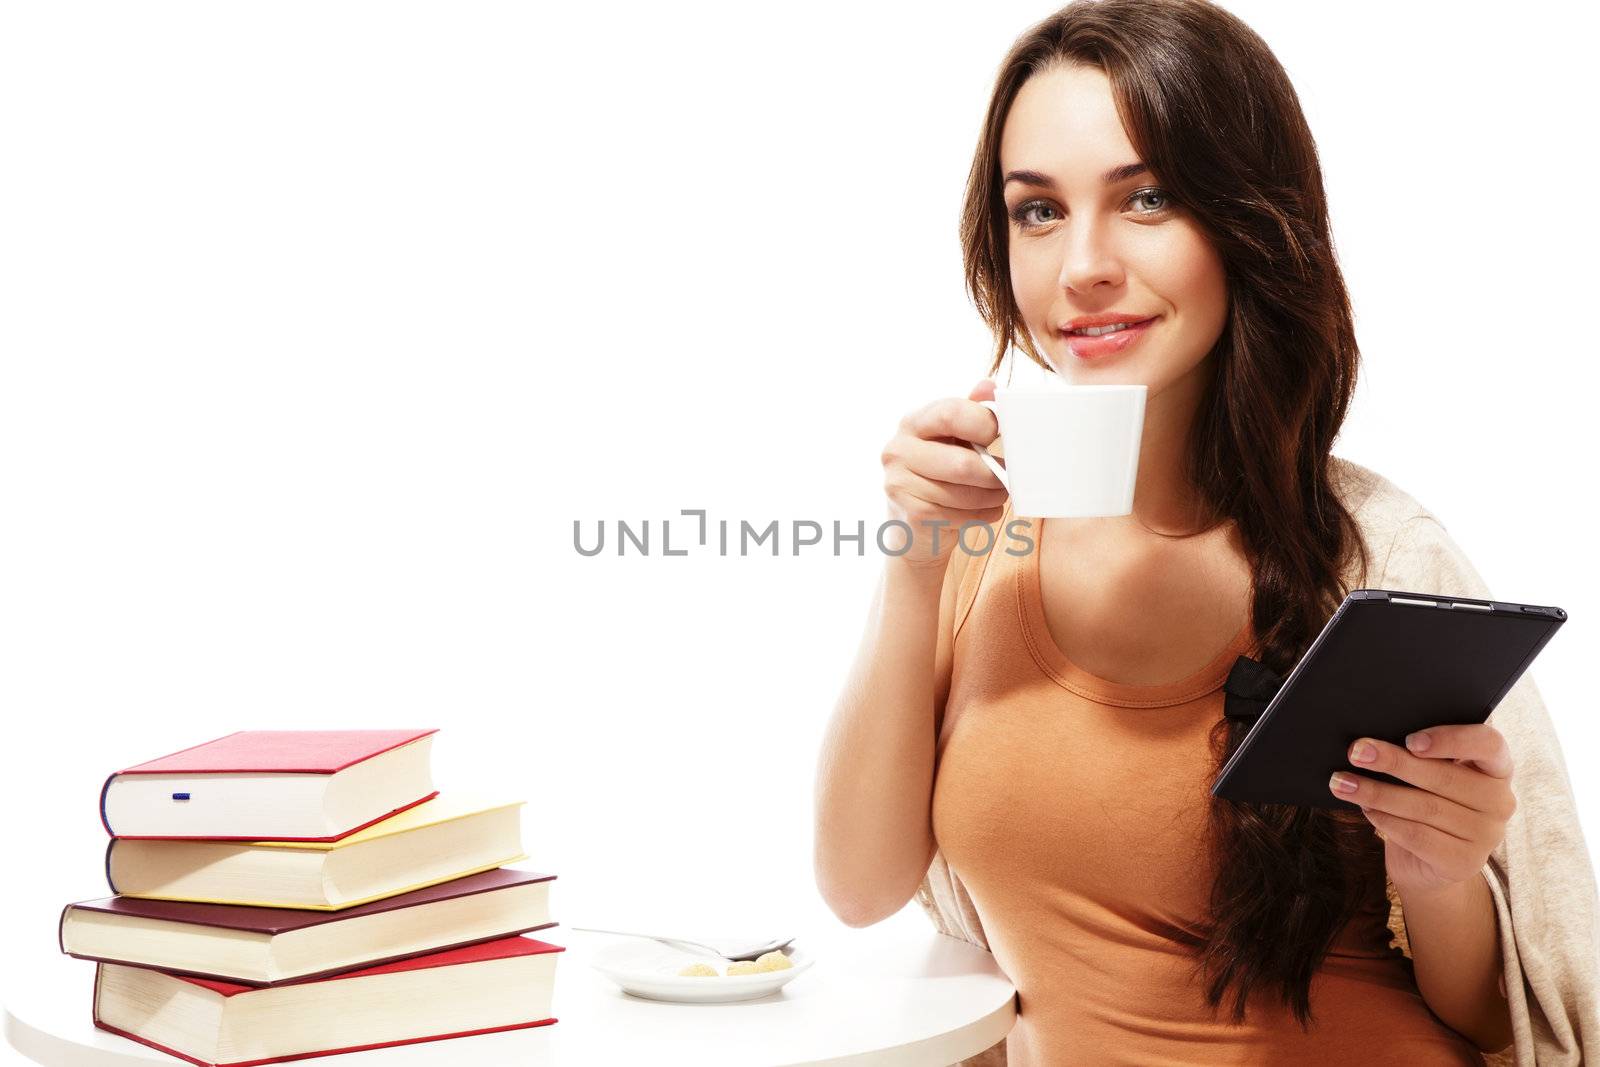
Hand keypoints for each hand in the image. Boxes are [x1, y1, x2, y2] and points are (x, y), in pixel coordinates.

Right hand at [879, 380, 1008, 568]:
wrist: (913, 521)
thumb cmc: (941, 472)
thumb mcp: (954, 437)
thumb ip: (972, 411)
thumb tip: (990, 385)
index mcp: (912, 423)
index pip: (951, 413)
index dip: (984, 424)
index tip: (997, 436)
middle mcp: (898, 450)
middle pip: (962, 464)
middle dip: (994, 474)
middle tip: (1008, 477)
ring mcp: (899, 484)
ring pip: (964, 494)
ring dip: (992, 497)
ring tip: (999, 494)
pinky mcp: (910, 514)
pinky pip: (959, 516)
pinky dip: (982, 515)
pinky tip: (984, 511)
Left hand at [1328, 724, 1515, 896]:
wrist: (1427, 863)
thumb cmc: (1426, 802)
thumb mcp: (1431, 774)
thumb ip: (1420, 755)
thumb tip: (1374, 742)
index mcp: (1497, 768)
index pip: (1488, 744)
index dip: (1451, 739)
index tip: (1410, 740)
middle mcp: (1500, 801)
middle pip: (1444, 776)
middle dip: (1393, 762)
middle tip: (1356, 752)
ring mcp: (1487, 835)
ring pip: (1425, 807)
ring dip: (1377, 792)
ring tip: (1342, 782)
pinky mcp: (1464, 862)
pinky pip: (1417, 835)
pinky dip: (1385, 820)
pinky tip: (1365, 809)